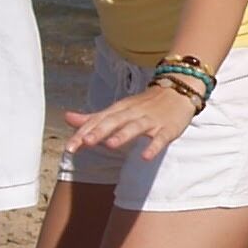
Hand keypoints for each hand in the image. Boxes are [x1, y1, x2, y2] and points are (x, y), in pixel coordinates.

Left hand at [66, 80, 199, 161]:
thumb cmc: (145, 104)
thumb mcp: (118, 109)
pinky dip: (153, 147)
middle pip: (114, 122)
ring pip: (135, 127)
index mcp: (119, 110)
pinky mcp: (167, 129)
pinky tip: (145, 156)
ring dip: (123, 135)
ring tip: (110, 145)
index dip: (83, 133)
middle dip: (99, 132)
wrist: (179, 90)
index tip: (70, 147)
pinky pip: (160, 138)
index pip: (98, 121)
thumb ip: (94, 118)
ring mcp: (150, 120)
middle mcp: (132, 113)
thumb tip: (68, 118)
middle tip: (84, 142)